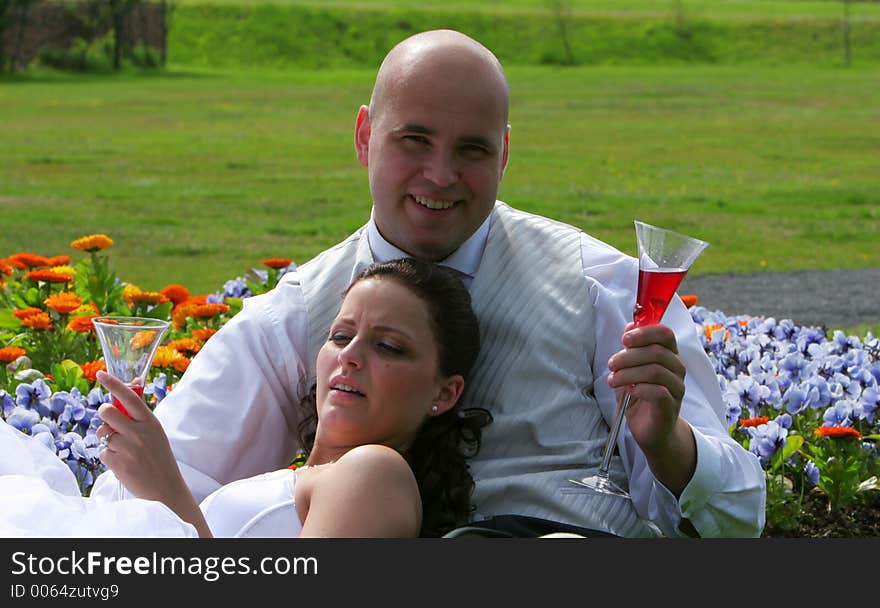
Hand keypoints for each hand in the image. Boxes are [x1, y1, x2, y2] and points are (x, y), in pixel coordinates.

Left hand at [95, 370, 187, 502]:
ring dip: (108, 441)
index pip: (129, 397)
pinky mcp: (118, 464)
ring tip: (123, 450)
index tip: (100, 374)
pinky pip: (103, 452)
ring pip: (103, 434)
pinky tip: (123, 463)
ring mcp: (128, 448)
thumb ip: (139, 417)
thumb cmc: (159, 458)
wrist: (165, 488)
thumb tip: (123, 394)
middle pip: (107, 412)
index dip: (113, 384)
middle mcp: (139, 432)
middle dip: (104, 416)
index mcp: (150, 422)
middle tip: (111, 424)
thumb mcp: (155, 433)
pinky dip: (109, 457)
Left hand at [606, 322, 685, 453]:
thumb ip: (632, 348)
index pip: (665, 334)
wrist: (650, 430)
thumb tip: (629, 326)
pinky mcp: (671, 406)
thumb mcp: (631, 369)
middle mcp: (677, 369)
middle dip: (629, 356)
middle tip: (611, 364)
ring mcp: (677, 388)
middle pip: (657, 352)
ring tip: (613, 380)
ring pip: (656, 371)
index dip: (644, 332)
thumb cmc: (640, 396)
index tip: (624, 339)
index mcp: (668, 355)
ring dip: (629, 373)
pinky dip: (639, 389)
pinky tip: (629, 392)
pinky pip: (658, 391)